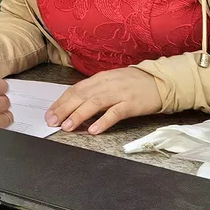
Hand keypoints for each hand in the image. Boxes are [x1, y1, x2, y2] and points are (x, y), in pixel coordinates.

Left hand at [45, 67, 162, 134]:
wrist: (159, 81)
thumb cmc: (132, 83)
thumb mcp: (109, 82)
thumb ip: (93, 92)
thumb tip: (73, 105)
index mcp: (98, 79)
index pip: (75, 90)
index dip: (60, 102)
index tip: (49, 113)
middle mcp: (106, 84)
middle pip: (80, 96)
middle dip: (63, 109)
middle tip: (52, 121)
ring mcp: (119, 93)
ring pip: (94, 103)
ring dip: (79, 115)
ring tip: (67, 126)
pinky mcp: (131, 104)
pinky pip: (115, 113)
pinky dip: (103, 121)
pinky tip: (94, 130)